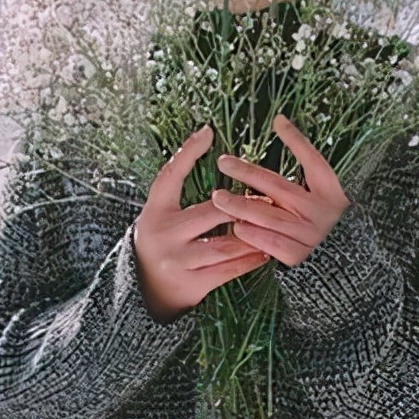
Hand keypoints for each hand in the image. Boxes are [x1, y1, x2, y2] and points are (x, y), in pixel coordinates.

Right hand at [132, 125, 271, 322]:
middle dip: (241, 205)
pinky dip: (249, 260)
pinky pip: (228, 271)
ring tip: (274, 224)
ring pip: (224, 245)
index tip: (209, 131)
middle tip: (268, 197)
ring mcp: (177, 261)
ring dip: (252, 234)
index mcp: (156, 210)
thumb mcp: (162, 209)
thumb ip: (180, 180)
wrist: (144, 287)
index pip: (170, 175)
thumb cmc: (163, 236)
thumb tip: (207, 134)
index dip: (188, 152)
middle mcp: (163, 234)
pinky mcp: (191, 284)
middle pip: (210, 212)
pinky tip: (265, 251)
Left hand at [211, 113, 350, 267]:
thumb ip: (304, 168)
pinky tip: (236, 227)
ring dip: (240, 206)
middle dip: (248, 173)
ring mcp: (309, 235)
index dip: (296, 140)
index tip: (277, 121)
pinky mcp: (299, 257)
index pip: (314, 160)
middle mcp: (320, 211)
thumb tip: (279, 121)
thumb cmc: (326, 224)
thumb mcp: (325, 196)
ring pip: (268, 216)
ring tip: (218, 198)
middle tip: (224, 162)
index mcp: (330, 192)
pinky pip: (269, 242)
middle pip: (279, 187)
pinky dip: (251, 234)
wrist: (345, 267)